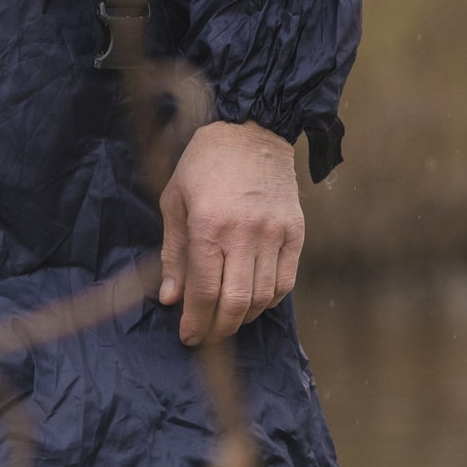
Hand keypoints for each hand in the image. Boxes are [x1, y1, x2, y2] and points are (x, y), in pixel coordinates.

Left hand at [157, 119, 303, 344]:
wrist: (250, 130)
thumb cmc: (204, 163)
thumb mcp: (175, 200)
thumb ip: (173, 253)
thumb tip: (171, 299)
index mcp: (209, 225)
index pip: (203, 291)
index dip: (195, 321)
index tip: (188, 336)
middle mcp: (244, 233)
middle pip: (236, 302)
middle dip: (219, 329)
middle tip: (207, 336)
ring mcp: (274, 234)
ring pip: (263, 297)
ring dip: (244, 318)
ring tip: (227, 319)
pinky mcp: (295, 232)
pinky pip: (286, 282)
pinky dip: (270, 300)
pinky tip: (254, 300)